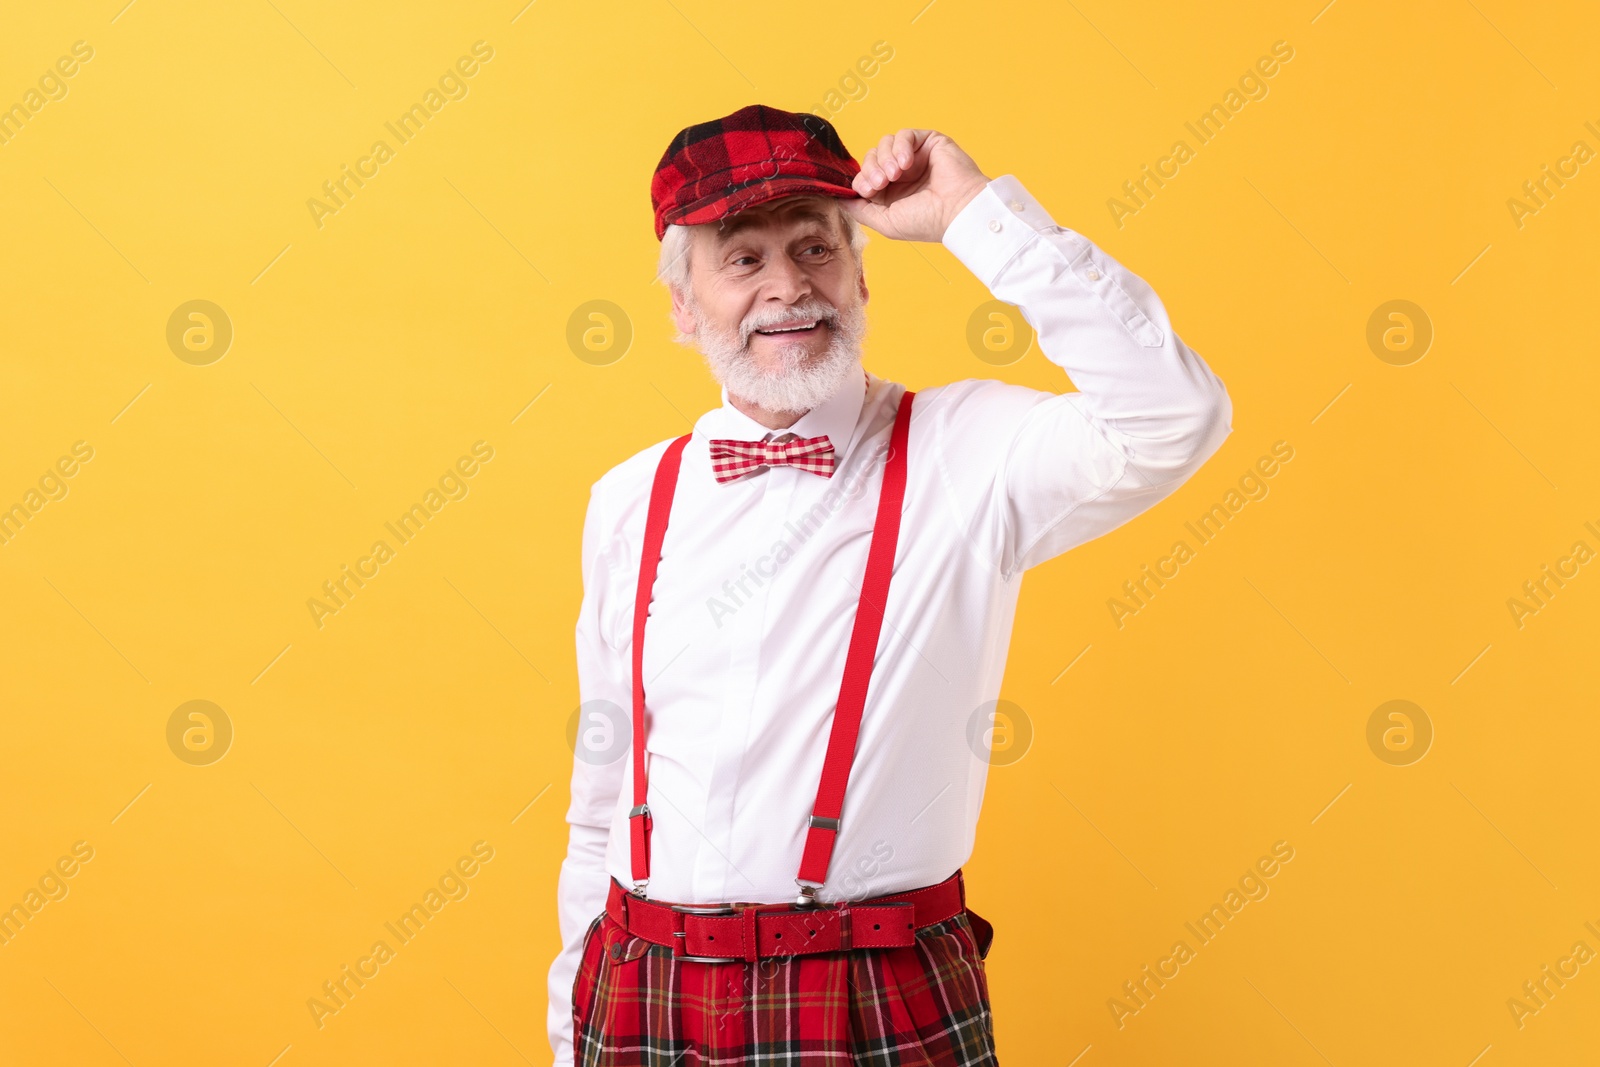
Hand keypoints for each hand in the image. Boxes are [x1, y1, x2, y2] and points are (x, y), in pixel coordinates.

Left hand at [841, 128, 990, 242]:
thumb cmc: (926, 221)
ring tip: (895, 174)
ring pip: (884, 144)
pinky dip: (900, 147)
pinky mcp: (928, 142)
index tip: (867, 190)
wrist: (958, 211)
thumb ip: (860, 210)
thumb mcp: (885, 222)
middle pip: (871, 158)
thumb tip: (839, 198)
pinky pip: (904, 135)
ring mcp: (914, 157)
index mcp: (891, 194)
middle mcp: (902, 174)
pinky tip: (906, 163)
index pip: (864, 176)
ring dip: (884, 158)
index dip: (861, 180)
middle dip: (870, 169)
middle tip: (881, 182)